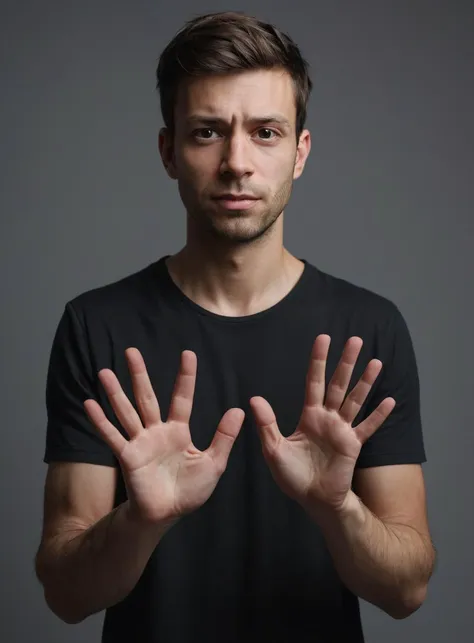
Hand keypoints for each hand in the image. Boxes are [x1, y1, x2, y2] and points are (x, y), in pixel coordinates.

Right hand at [84, 349, 244, 524]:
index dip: (185, 376)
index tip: (188, 354)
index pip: (182, 398)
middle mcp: (156, 431)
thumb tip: (239, 410)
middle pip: (147, 397)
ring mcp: (140, 443)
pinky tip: (89, 404)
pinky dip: (100, 421)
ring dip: (115, 393)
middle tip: (131, 351)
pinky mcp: (128, 457)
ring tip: (104, 372)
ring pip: (126, 412)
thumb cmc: (190, 490)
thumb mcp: (213, 462)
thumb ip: (224, 436)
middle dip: (139, 374)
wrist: (168, 514)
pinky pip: (112, 437)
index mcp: (178, 431)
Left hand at [249, 335, 395, 514]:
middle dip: (346, 363)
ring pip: (355, 400)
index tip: (324, 339)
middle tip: (355, 340)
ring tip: (375, 362)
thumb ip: (267, 424)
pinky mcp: (354, 445)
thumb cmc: (292, 476)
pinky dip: (378, 415)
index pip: (314, 381)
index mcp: (309, 416)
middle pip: (338, 384)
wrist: (313, 500)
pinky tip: (390, 401)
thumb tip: (253, 399)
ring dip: (366, 382)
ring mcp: (342, 430)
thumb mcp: (274, 449)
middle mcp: (328, 418)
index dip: (318, 360)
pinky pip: (368, 427)